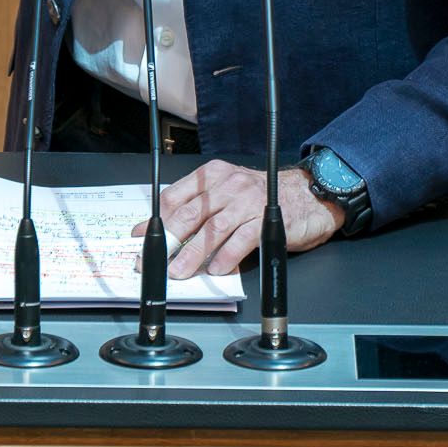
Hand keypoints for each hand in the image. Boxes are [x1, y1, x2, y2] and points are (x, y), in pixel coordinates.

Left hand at [133, 160, 343, 277]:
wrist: (307, 195)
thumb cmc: (261, 197)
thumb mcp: (227, 192)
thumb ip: (200, 208)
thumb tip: (168, 232)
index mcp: (212, 175)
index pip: (175, 196)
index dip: (156, 219)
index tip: (140, 237)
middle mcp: (227, 185)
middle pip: (190, 214)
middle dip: (168, 240)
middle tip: (154, 259)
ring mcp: (247, 201)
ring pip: (212, 229)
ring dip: (193, 253)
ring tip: (180, 271)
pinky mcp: (265, 219)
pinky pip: (241, 240)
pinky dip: (226, 256)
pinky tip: (216, 269)